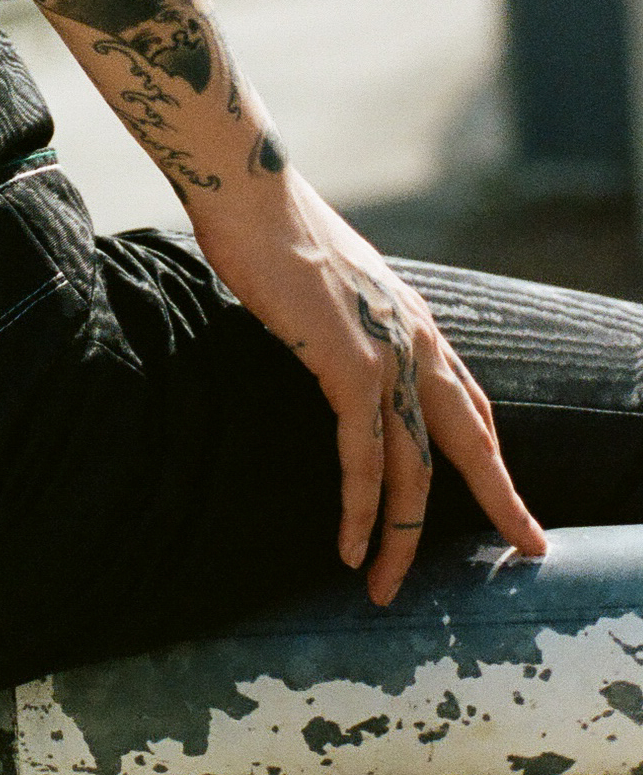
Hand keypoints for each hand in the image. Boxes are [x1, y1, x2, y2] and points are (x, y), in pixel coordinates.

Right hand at [191, 170, 546, 604]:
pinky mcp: (348, 366)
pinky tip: (351, 547)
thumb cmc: (270, 224)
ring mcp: (386, 353)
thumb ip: (346, 312)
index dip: (488, 450)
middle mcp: (414, 338)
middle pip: (469, 441)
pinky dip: (361, 509)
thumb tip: (329, 330)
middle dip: (500, 500)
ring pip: (415, 469)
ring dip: (402, 536)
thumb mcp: (330, 274)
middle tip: (527, 546)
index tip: (505, 487)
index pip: (469, 399)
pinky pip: (363, 458)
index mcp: (411, 315)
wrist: (248, 188)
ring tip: (387, 586)